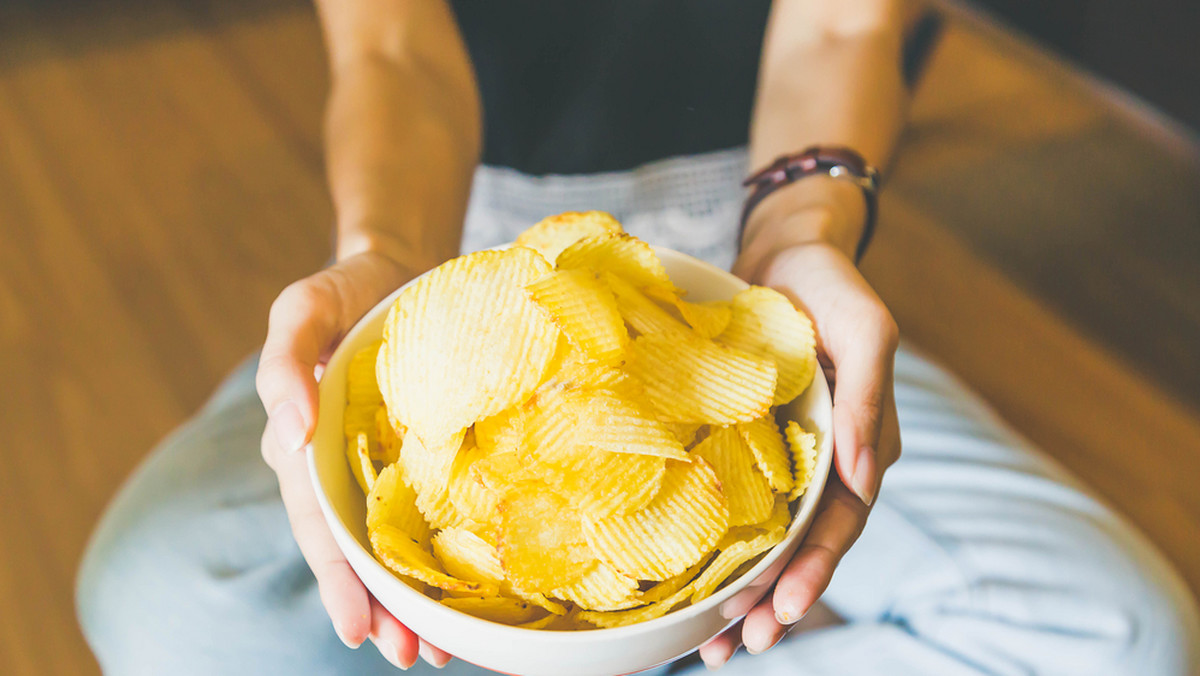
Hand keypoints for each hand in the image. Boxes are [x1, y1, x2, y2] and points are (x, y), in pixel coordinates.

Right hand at [256, 250, 453, 669]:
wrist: (398, 271)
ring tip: (435, 650)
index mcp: (304, 446)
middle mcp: (338, 468)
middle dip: (378, 608)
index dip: (337, 577)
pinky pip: (422, 513)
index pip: (319, 523)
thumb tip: (291, 429)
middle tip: (409, 656)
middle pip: (354, 551)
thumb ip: (285, 363)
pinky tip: (458, 593)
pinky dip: (434, 557)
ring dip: (407, 601)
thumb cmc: (346, 290)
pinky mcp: (416, 460)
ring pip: (387, 546)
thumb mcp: (303, 309)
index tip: (358, 626)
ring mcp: (378, 467)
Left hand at [698, 219, 901, 666]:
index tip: (784, 610)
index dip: (815, 569)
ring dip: (744, 592)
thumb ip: (872, 398)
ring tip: (713, 643)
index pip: (841, 522)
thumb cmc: (830, 284)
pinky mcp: (744, 444)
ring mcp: (782, 457)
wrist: (785, 252)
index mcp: (858, 446)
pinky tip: (689, 581)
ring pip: (765, 537)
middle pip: (801, 547)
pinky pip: (731, 501)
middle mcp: (822, 463)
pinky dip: (716, 544)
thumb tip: (869, 481)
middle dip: (774, 600)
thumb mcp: (865, 329)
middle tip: (739, 645)